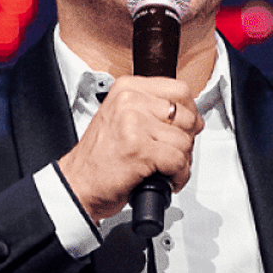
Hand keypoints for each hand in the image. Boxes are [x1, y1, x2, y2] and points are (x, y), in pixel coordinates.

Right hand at [56, 76, 203, 220]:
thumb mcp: (122, 118)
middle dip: (187, 140)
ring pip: (184, 141)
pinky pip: (178, 161)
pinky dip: (178, 175)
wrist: (77, 184)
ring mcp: (133, 124)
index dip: (190, 112)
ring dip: (183, 161)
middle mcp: (130, 101)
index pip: (180, 90)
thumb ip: (153, 110)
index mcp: (127, 89)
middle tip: (173, 153)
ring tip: (167, 169)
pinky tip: (167, 179)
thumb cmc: (100, 157)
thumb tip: (194, 117)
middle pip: (187, 116)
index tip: (184, 128)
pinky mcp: (139, 149)